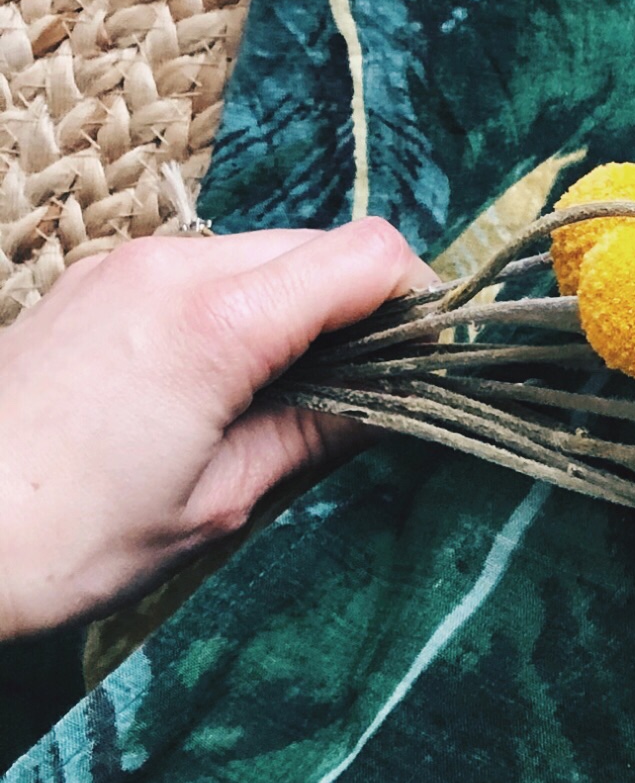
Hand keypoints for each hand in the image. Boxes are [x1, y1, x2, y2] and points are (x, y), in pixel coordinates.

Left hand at [0, 220, 427, 641]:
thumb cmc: (60, 537)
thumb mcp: (218, 501)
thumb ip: (318, 432)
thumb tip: (395, 400)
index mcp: (218, 322)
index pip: (369, 256)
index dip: (418, 301)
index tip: (426, 360)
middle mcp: (174, 266)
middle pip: (323, 245)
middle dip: (362, 305)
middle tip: (366, 389)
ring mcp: (127, 264)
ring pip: (266, 251)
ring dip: (300, 304)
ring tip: (286, 393)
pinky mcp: (95, 278)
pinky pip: (207, 267)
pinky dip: (242, 304)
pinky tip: (222, 379)